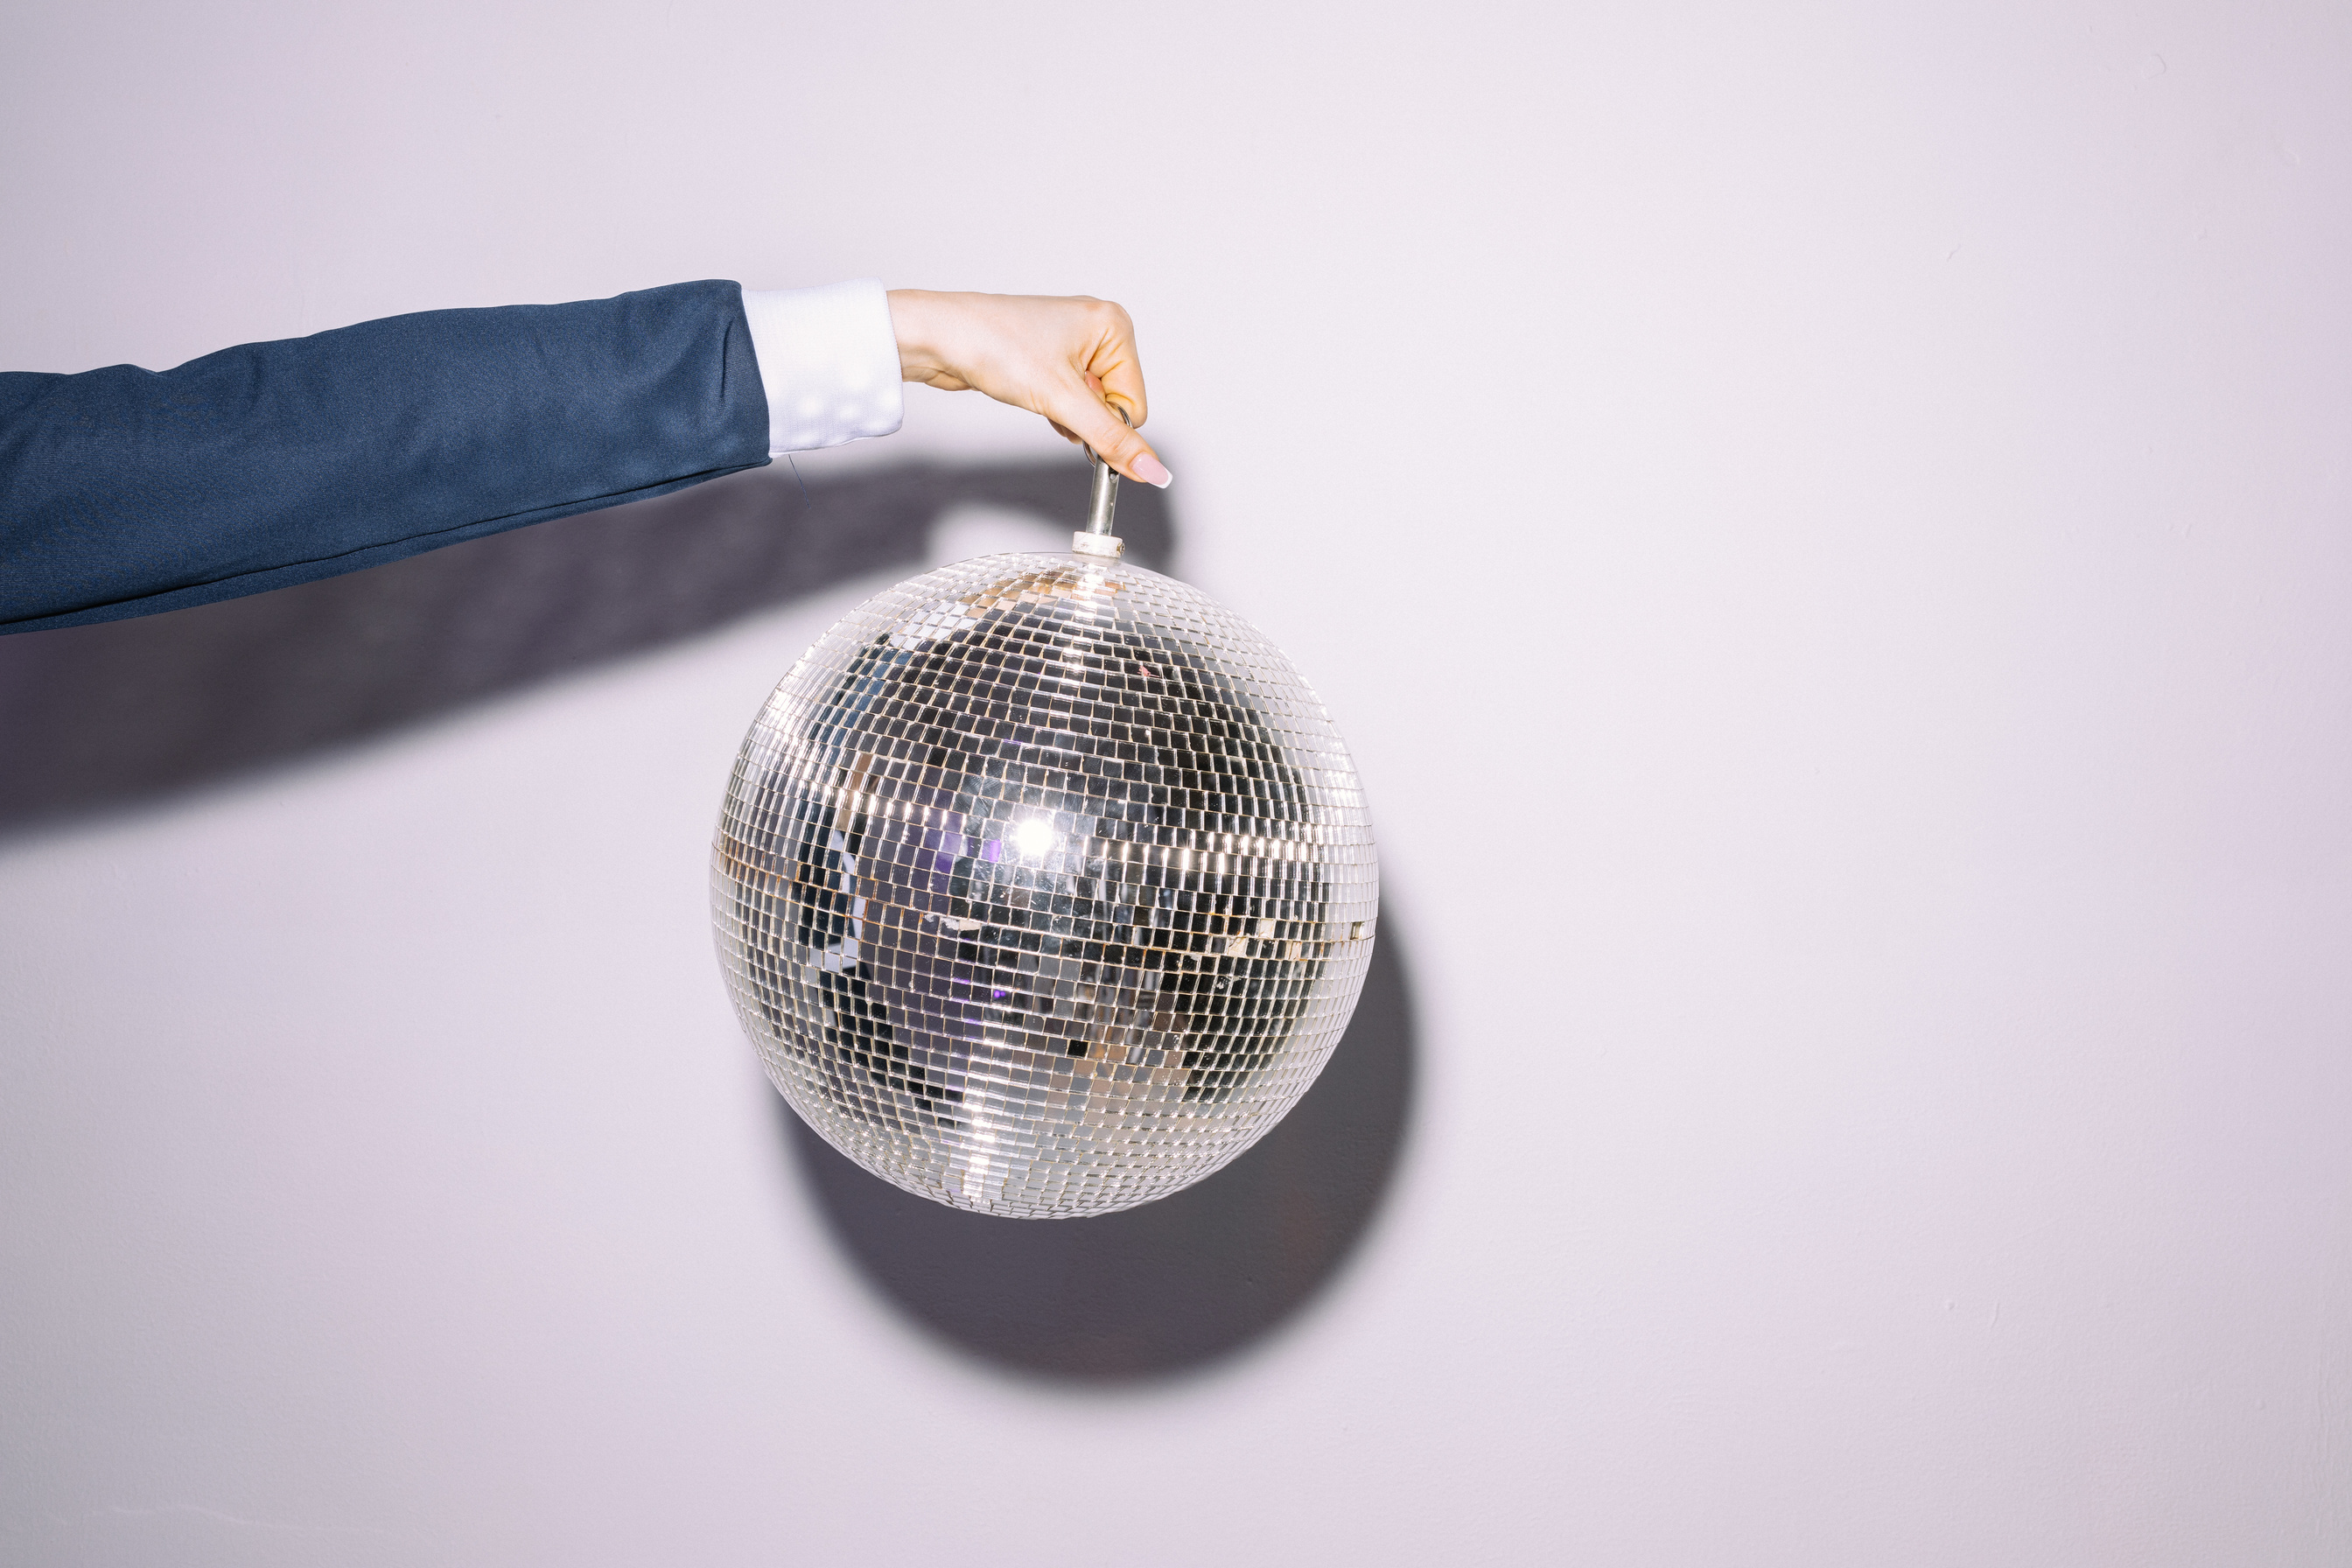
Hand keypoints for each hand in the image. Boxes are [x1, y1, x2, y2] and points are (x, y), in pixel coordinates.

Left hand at [886, 290, 1171, 487]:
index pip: (1134, 403)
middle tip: (1050, 400)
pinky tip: (1030, 393)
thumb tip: (1155, 471)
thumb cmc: (994, 344)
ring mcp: (1073, 344)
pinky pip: (1070, 400)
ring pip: (1091, 406)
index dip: (1105, 422)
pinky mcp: (1050, 359)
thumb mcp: (1062, 400)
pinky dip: (1054, 408)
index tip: (1074, 418)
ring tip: (1035, 391)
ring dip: (1067, 414)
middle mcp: (1098, 330)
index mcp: (1113, 325)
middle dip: (1084, 416)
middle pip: (1115, 405)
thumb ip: (1112, 439)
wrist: (938, 337)